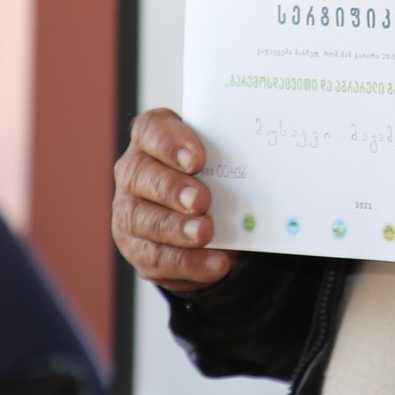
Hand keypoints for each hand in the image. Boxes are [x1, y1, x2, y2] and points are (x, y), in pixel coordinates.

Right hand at [112, 108, 236, 292]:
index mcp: (153, 138)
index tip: (196, 159)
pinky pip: (155, 257)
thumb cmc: (214, 175)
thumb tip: (265, 170)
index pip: (150, 130)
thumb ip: (231, 160)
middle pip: (140, 175)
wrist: (208, 218)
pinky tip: (213, 263)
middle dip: (172, 189)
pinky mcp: (136, 246)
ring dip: (175, 229)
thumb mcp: (222, 161)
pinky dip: (186, 262)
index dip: (170, 143)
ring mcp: (129, 209)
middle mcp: (134, 171)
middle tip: (201, 201)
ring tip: (205, 234)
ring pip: (141, 219)